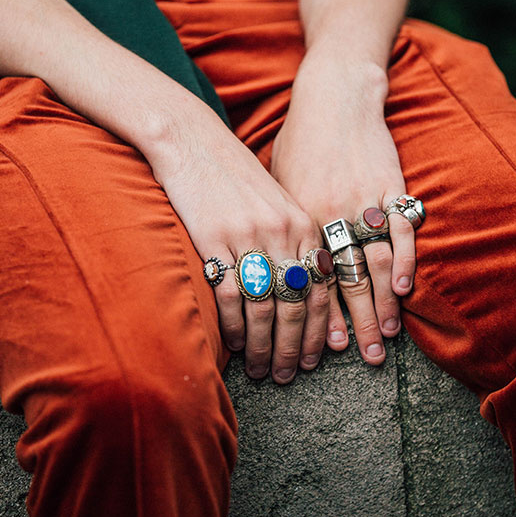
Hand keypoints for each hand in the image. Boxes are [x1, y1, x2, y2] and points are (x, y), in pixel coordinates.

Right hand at [147, 92, 331, 382]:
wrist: (193, 141)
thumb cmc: (234, 176)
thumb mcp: (275, 203)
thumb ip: (294, 241)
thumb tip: (306, 288)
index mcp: (303, 224)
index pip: (322, 289)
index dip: (322, 329)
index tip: (317, 359)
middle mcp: (283, 232)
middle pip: (298, 304)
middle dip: (297, 347)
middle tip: (290, 375)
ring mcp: (249, 236)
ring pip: (266, 307)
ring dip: (266, 346)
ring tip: (263, 370)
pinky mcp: (215, 239)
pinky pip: (230, 295)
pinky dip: (235, 326)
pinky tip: (236, 345)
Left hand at [270, 46, 415, 364]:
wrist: (333, 97)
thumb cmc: (300, 142)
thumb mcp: (278, 183)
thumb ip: (281, 227)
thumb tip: (270, 269)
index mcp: (296, 218)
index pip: (305, 280)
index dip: (313, 318)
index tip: (319, 350)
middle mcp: (327, 215)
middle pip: (339, 281)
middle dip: (350, 325)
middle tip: (360, 359)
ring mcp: (361, 201)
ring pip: (371, 264)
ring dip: (379, 306)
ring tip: (384, 340)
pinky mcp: (388, 186)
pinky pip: (399, 231)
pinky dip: (403, 263)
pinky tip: (404, 292)